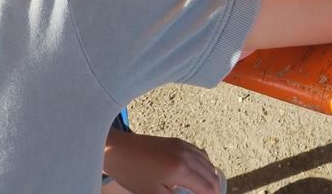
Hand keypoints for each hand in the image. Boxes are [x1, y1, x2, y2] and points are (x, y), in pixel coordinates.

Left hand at [103, 129, 220, 193]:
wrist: (116, 149)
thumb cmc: (132, 173)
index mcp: (181, 169)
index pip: (207, 188)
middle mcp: (186, 154)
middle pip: (211, 174)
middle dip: (215, 190)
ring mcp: (182, 145)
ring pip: (207, 163)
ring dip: (211, 177)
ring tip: (208, 191)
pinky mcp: (177, 141)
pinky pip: (199, 153)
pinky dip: (205, 165)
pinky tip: (200, 173)